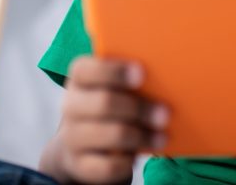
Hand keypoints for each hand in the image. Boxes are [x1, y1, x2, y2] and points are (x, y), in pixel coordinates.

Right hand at [58, 56, 168, 183]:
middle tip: (165, 113)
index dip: (114, 71)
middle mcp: (71, 105)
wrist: (84, 143)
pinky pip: (108, 165)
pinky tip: (139, 155)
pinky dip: (128, 161)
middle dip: (138, 108)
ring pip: (110, 135)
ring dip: (141, 136)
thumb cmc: (110, 102)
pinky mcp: (79, 165)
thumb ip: (129, 79)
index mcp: (79, 79)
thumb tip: (163, 77)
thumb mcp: (115, 86)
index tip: (142, 74)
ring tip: (161, 137)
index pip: (85, 70)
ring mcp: (72, 137)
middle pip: (104, 103)